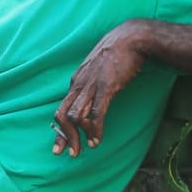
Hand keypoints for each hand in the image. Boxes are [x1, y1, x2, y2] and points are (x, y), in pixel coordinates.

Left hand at [53, 21, 147, 155]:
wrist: (132, 37)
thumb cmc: (117, 53)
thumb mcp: (97, 69)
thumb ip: (91, 83)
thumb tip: (91, 98)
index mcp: (76, 81)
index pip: (61, 109)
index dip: (59, 130)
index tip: (59, 146)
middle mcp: (79, 85)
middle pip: (62, 115)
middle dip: (64, 137)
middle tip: (68, 154)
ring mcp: (91, 86)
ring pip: (75, 117)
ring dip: (79, 136)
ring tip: (86, 148)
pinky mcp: (106, 87)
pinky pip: (95, 113)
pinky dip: (94, 129)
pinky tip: (97, 140)